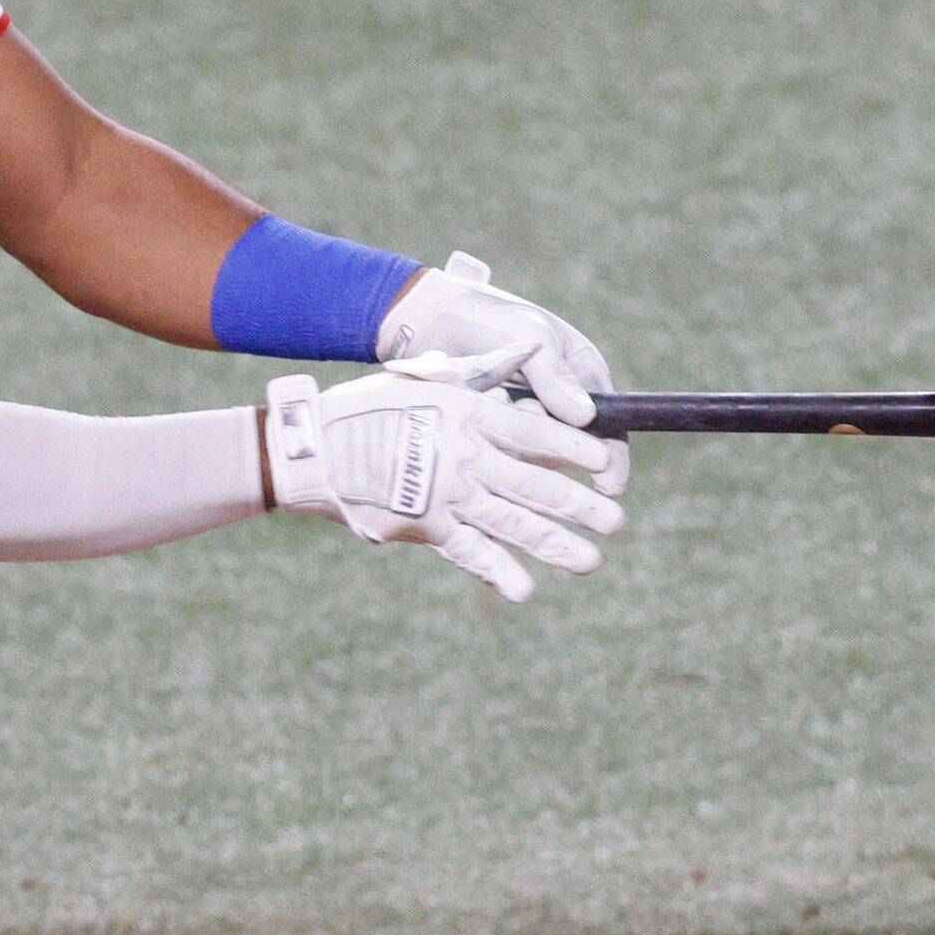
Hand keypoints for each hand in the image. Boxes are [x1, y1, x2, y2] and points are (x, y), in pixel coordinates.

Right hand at [263, 347, 624, 602]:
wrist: (318, 449)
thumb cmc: (375, 405)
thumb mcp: (430, 377)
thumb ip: (488, 369)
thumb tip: (531, 345)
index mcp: (467, 412)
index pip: (532, 431)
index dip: (572, 449)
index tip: (604, 464)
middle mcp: (463, 453)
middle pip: (532, 481)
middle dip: (578, 504)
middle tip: (616, 520)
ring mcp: (445, 493)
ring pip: (511, 521)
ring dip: (554, 543)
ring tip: (591, 560)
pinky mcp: (424, 525)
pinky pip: (469, 552)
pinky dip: (497, 572)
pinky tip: (524, 589)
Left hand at [374, 251, 627, 494]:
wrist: (428, 320)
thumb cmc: (488, 317)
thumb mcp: (529, 335)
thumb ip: (554, 374)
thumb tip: (585, 418)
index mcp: (580, 374)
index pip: (608, 424)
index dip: (612, 458)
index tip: (609, 486)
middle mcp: (556, 403)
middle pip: (570, 449)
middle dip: (551, 442)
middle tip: (522, 409)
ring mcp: (524, 422)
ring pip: (533, 455)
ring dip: (516, 436)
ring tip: (493, 395)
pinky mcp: (493, 434)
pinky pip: (501, 453)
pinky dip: (490, 437)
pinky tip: (474, 410)